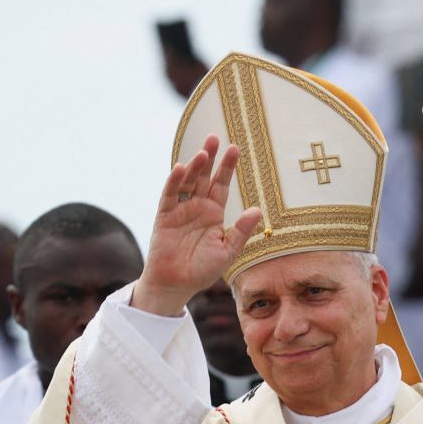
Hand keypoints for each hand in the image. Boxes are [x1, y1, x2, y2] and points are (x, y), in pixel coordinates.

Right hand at [133, 135, 262, 315]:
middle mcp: (197, 207)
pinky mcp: (164, 217)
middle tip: (216, 137)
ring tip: (203, 152)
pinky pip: (169, 196)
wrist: (177, 285)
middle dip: (210, 158)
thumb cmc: (202, 270)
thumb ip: (241, 231)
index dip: (227, 167)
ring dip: (194, 167)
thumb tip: (258, 210)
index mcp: (214, 213)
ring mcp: (180, 210)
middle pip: (204, 177)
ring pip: (187, 182)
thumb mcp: (227, 251)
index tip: (235, 148)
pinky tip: (180, 168)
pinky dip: (174, 182)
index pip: (221, 184)